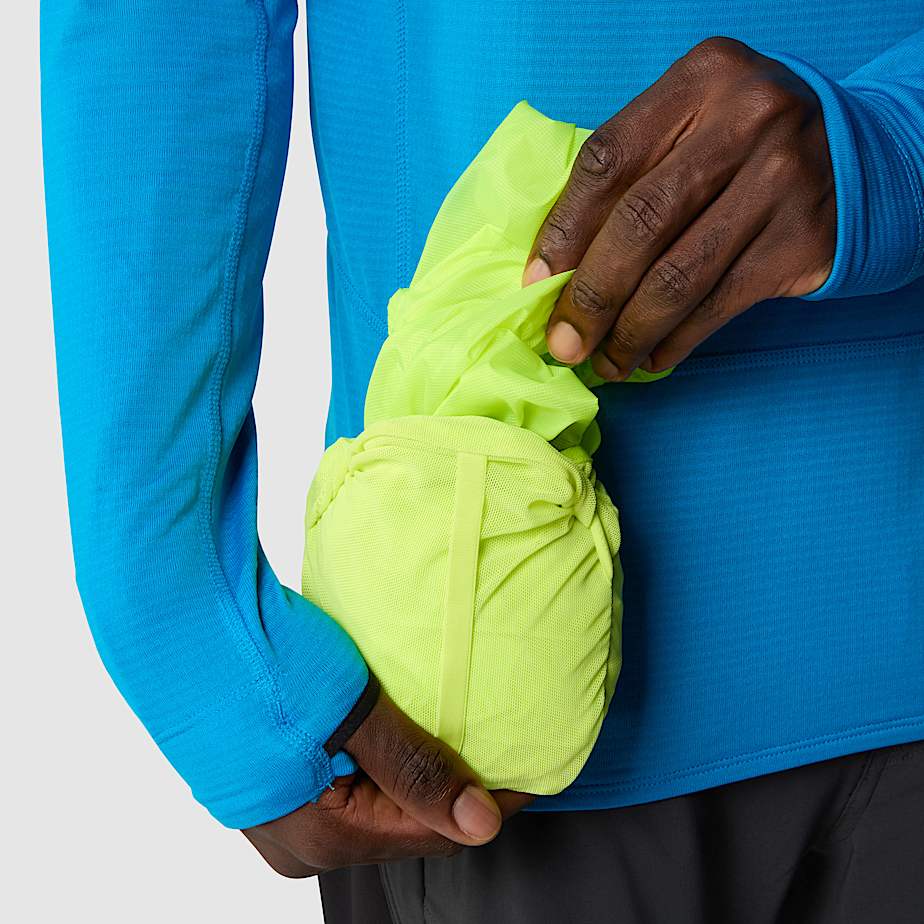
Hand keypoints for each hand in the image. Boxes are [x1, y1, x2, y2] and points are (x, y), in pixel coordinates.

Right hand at [242, 688, 532, 876]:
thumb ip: (417, 770)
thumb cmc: (262, 664)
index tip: (532, 765)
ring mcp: (275, 813)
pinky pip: (341, 782)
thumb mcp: (353, 713)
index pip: (435, 834)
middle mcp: (298, 843)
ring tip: (451, 723)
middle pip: (402, 822)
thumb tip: (484, 824)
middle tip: (493, 733)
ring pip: (373, 802)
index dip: (488, 799)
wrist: (175, 617)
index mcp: (324, 840)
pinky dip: (376, 759)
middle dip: (449, 783)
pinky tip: (395, 723)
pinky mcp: (265, 778)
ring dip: (411, 767)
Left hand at [523, 36, 835, 378]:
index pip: (608, 160)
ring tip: (605, 363)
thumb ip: (634, 170)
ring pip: (679, 277)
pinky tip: (651, 359)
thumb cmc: (743, 144)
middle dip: (591, 297)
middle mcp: (746, 122)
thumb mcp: (692, 122)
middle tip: (564, 342)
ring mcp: (781, 182)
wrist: (859, 155)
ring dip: (630, 333)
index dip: (563, 230)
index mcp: (700, 80)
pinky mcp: (803, 241)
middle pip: (640, 224)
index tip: (535, 283)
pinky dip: (677, 341)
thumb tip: (557, 266)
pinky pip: (719, 305)